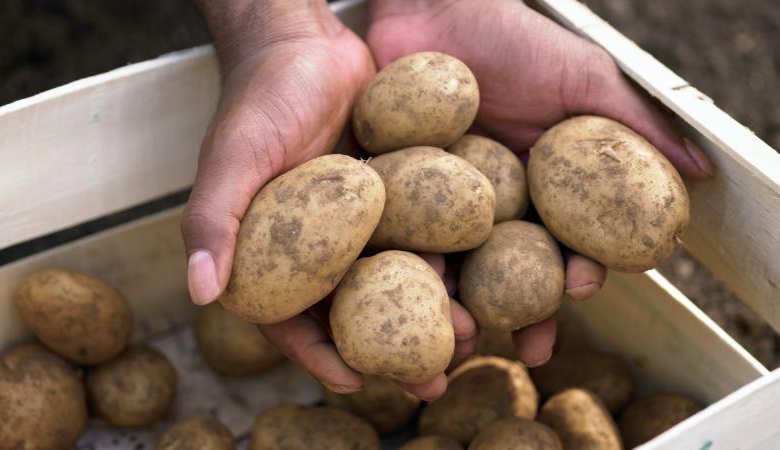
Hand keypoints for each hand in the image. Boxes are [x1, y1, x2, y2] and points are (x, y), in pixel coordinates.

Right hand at [184, 0, 476, 398]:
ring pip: (390, 280)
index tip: (357, 383)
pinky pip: (415, 235)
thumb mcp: (232, 157)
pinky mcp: (388, 196)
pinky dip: (441, 258)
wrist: (306, 41)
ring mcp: (353, 223)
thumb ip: (212, 220)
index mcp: (266, 251)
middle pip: (351, 311)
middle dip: (389, 350)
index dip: (318, 356)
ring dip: (425, 311)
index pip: (287, 319)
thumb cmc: (260, 97)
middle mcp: (312, 245)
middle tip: (431, 380)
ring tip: (467, 335)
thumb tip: (199, 293)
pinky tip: (474, 277)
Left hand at [366, 0, 713, 365]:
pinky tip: (415, 288)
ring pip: (457, 266)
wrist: (434, 5)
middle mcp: (494, 204)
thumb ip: (636, 126)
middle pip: (512, 273)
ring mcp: (441, 203)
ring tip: (466, 334)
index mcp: (543, 188)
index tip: (583, 285)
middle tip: (530, 347)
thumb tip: (699, 175)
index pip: (566, 243)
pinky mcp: (395, 193)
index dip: (578, 271)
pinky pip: (402, 236)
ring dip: (465, 306)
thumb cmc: (513, 38)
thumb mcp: (583, 79)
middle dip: (525, 314)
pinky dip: (407, 267)